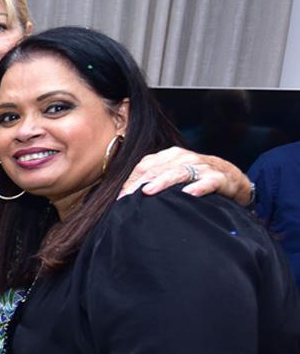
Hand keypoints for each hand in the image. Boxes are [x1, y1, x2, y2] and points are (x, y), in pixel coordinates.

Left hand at [118, 147, 251, 204]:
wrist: (232, 179)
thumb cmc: (196, 179)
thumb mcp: (172, 176)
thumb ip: (152, 181)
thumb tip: (125, 196)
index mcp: (171, 156)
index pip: (146, 165)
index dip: (131, 180)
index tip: (120, 197)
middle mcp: (185, 158)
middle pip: (159, 169)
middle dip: (141, 182)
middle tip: (127, 197)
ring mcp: (203, 166)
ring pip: (180, 172)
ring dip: (163, 181)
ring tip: (148, 191)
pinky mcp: (220, 178)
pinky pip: (209, 182)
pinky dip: (199, 187)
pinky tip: (188, 194)